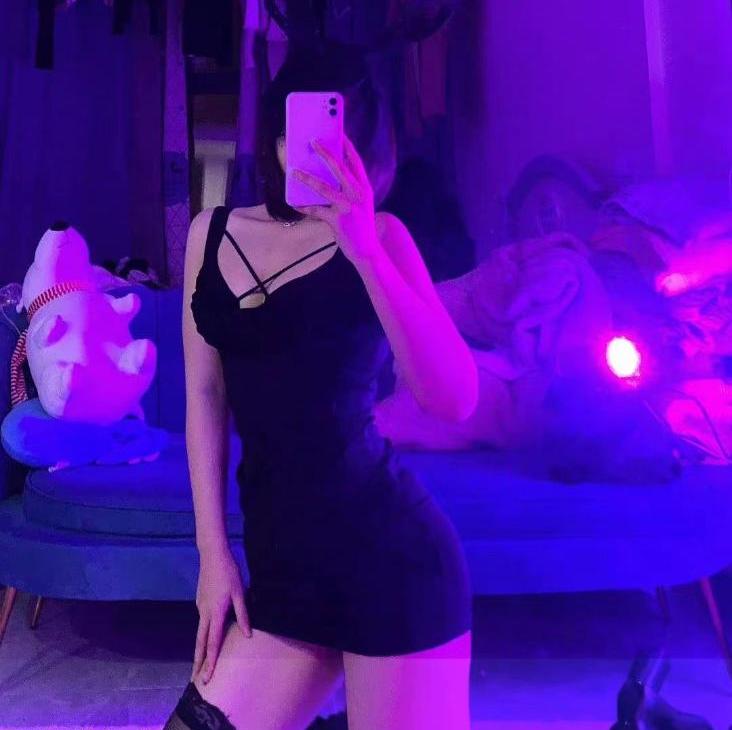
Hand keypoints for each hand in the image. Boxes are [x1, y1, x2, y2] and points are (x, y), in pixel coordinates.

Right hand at [192, 546, 251, 683]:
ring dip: (199, 651)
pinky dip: (202, 636)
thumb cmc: (229, 573)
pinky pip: (202, 623)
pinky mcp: (200, 602)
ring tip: (200, 665)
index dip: (211, 661)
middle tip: (196, 681)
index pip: (213, 643)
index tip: (206, 678)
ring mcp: (200, 607)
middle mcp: (204, 613)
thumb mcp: (241, 592)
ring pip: (199, 634)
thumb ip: (243, 614)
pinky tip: (207, 639)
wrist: (212, 555)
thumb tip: (248, 635)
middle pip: (200, 643)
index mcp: (215, 612)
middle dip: (198, 663)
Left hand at [292, 135, 380, 265]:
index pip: (356, 163)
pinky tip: (294, 204)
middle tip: (313, 141)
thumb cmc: (361, 226)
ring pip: (324, 188)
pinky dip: (304, 207)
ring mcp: (348, 208)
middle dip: (326, 153)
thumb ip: (351, 191)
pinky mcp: (338, 221)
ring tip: (294, 171)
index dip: (347, 147)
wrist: (368, 250)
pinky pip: (316, 211)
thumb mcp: (362, 205)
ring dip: (307, 179)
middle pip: (340, 169)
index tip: (339, 133)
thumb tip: (330, 178)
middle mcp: (358, 195)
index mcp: (364, 189)